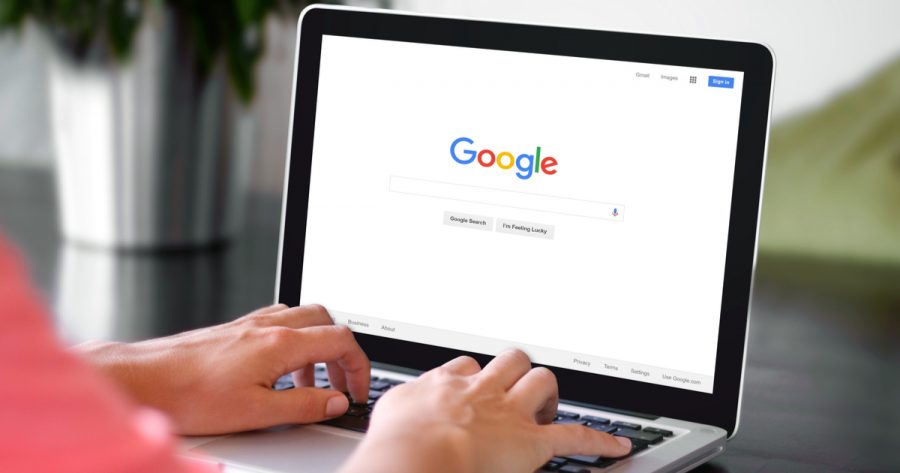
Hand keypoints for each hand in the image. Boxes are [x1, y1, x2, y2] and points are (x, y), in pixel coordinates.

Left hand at [78, 304, 369, 434]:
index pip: (341, 341)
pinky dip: (292, 340)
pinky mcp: (234, 329)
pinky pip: (278, 322)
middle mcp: (268, 326)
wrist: (145, 380)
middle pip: (327, 320)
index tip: (357, 391)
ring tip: (309, 382)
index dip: (359, 367)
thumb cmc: (190, 395)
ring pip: (302, 318)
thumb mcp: (257, 412)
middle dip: (342, 352)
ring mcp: (250, 324)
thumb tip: (335, 402)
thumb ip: (304, 405)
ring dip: (317, 346)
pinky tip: (279, 367)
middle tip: (340, 383)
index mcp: (280, 343)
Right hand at [340, 350, 630, 472]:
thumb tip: (386, 429)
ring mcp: (507, 413)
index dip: (472, 376)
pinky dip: (599, 440)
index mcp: (442, 386)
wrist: (413, 459)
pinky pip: (574, 436)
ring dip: (546, 392)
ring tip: (547, 405)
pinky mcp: (531, 442)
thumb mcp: (385, 418)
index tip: (472, 385)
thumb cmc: (393, 447)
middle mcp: (478, 391)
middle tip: (514, 387)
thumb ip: (397, 413)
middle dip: (514, 370)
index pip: (463, 367)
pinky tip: (618, 446)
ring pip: (540, 381)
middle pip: (507, 361)